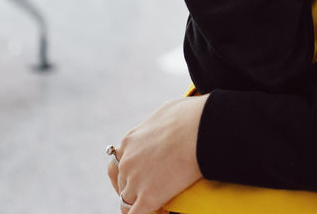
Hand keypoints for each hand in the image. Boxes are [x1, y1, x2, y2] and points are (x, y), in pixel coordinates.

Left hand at [107, 94, 207, 213]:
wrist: (199, 129)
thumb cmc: (189, 116)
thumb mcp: (166, 113)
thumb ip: (158, 124)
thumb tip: (168, 123)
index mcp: (129, 141)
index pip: (117, 164)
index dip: (126, 173)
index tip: (137, 176)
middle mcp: (127, 162)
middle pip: (121, 183)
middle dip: (132, 188)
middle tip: (146, 191)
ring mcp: (136, 181)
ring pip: (127, 201)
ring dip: (138, 202)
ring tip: (153, 204)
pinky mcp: (148, 197)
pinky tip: (155, 212)